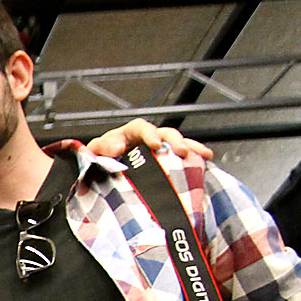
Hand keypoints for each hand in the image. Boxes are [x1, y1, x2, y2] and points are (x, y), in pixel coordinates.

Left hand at [85, 120, 213, 162]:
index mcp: (129, 133)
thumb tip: (118, 147)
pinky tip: (205, 161)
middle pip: (165, 133)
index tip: (155, 145)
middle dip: (175, 141)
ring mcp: (158, 151)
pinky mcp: (164, 163)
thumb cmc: (99, 159)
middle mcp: (147, 139)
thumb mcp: (95, 151)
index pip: (141, 128)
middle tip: (181, 152)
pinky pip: (181, 159)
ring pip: (178, 144)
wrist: (100, 173)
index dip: (149, 134)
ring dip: (191, 148)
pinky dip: (194, 159)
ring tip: (202, 154)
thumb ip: (102, 147)